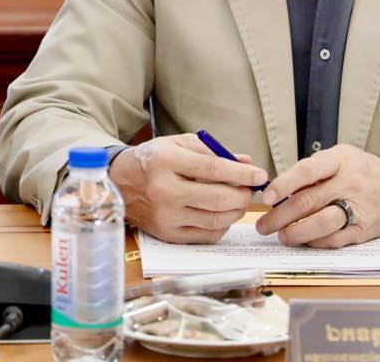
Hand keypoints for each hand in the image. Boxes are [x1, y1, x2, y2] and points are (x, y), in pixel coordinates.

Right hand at [109, 133, 267, 243]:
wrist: (119, 183)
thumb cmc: (153, 160)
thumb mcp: (178, 144)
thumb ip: (213, 152)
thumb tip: (247, 164)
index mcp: (166, 162)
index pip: (214, 169)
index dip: (242, 174)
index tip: (260, 175)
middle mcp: (165, 191)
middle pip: (218, 198)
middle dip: (243, 195)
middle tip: (250, 189)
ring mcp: (166, 216)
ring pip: (216, 220)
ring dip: (236, 211)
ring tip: (238, 200)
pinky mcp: (168, 234)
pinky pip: (207, 235)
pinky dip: (222, 225)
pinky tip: (222, 213)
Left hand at [254, 145, 379, 247]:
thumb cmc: (362, 171)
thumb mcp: (340, 157)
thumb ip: (313, 170)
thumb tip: (279, 189)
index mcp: (340, 160)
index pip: (307, 171)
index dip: (284, 184)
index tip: (268, 197)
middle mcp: (350, 183)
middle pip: (308, 201)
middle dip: (280, 215)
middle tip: (263, 225)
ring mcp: (358, 207)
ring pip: (321, 223)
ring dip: (296, 233)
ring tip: (281, 236)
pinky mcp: (364, 229)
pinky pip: (335, 239)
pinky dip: (315, 242)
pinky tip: (303, 241)